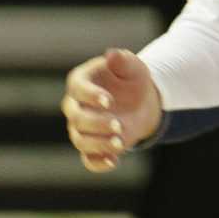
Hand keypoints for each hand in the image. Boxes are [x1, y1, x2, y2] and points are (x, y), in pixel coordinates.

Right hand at [60, 48, 159, 170]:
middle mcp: (75, 107)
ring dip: (99, 144)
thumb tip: (112, 54)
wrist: (142, 101)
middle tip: (118, 125)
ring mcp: (81, 128)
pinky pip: (88, 159)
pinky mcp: (93, 146)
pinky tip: (113, 162)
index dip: (90, 96)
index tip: (109, 101)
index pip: (77, 89)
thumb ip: (122, 60)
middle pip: (76, 118)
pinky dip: (98, 163)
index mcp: (81, 82)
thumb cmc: (132, 79)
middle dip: (96, 123)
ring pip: (81, 140)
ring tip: (120, 143)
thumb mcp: (133, 67)